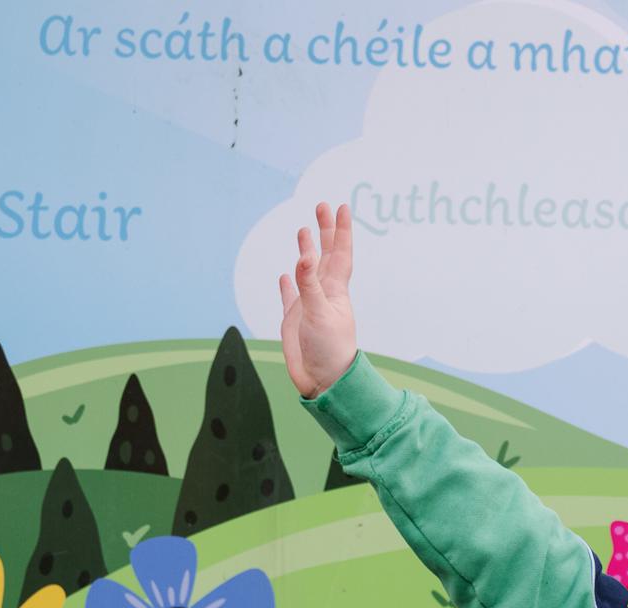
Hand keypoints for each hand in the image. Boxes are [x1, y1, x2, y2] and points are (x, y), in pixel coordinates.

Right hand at [277, 201, 357, 397]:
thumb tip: (304, 256)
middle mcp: (324, 293)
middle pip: (325, 255)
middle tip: (320, 206)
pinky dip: (288, 284)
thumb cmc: (329, 350)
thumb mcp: (319, 314)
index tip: (341, 207)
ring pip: (307, 271)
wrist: (324, 381)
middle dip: (324, 231)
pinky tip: (285, 275)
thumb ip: (309, 285)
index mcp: (335, 290)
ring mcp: (309, 305)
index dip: (341, 230)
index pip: (340, 253)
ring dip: (306, 251)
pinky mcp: (294, 319)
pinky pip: (291, 296)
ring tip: (304, 231)